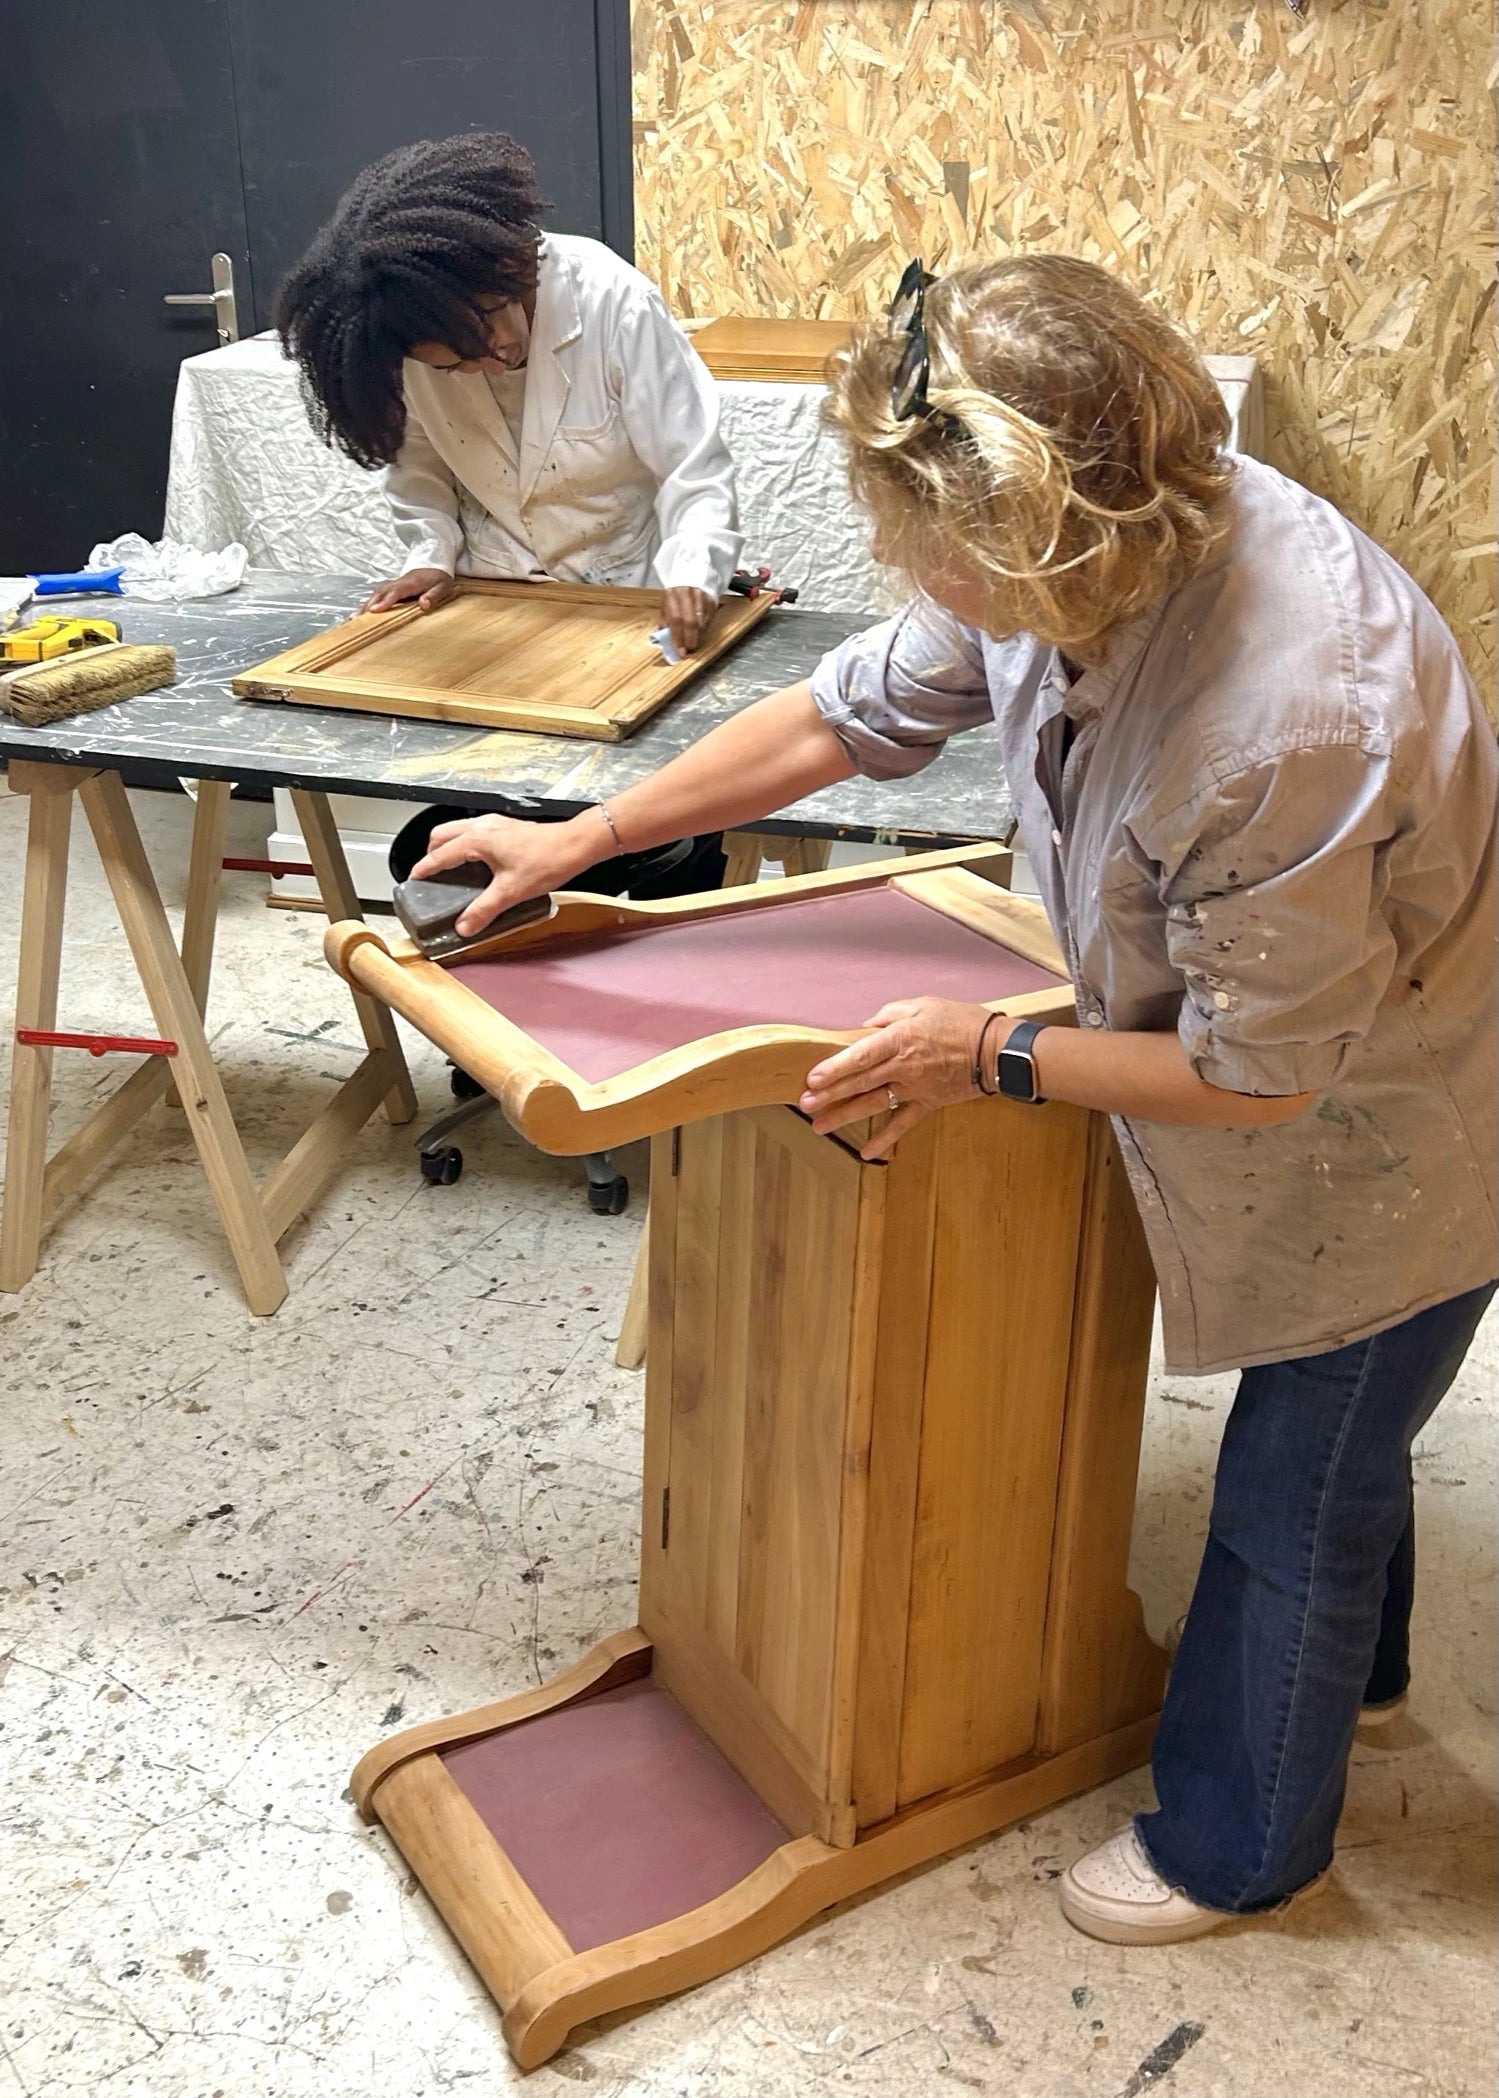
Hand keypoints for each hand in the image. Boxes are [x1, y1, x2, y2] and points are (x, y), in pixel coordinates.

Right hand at [362, 568, 456, 613]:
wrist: (435, 565)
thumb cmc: (439, 578)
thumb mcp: (443, 587)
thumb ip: (433, 596)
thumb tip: (423, 605)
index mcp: (411, 584)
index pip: (395, 592)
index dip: (385, 601)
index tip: (374, 611)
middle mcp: (398, 583)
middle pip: (381, 593)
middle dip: (369, 606)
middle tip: (358, 619)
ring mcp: (393, 585)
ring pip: (376, 594)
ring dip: (364, 606)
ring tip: (353, 619)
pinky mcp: (391, 589)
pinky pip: (377, 596)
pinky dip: (367, 604)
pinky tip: (358, 614)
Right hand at [411, 812, 597, 938]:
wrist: (575, 845)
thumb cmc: (548, 859)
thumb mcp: (510, 892)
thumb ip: (484, 910)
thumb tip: (464, 926)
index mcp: (477, 839)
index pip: (439, 855)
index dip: (424, 869)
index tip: (414, 879)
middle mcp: (482, 826)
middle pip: (442, 835)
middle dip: (432, 853)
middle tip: (430, 874)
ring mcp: (495, 823)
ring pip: (458, 829)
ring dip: (448, 846)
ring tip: (449, 867)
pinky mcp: (506, 827)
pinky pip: (475, 830)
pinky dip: (466, 843)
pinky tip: (476, 861)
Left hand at [660, 585, 715, 655]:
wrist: (692, 570)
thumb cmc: (676, 589)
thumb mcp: (665, 600)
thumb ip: (665, 618)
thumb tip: (664, 637)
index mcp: (672, 594)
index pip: (675, 620)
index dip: (678, 638)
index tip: (679, 651)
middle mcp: (687, 594)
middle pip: (690, 622)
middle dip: (689, 639)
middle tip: (688, 649)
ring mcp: (701, 596)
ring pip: (701, 622)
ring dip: (697, 636)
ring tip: (692, 642)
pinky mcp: (711, 599)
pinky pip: (709, 619)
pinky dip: (704, 629)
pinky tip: (699, 632)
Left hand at [800, 998, 1010, 1159]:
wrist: (997, 1051)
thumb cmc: (962, 1022)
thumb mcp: (923, 1005)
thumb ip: (890, 1014)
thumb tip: (866, 1026)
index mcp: (901, 1039)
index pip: (861, 1055)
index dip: (835, 1068)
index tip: (813, 1078)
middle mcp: (904, 1067)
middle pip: (860, 1082)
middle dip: (830, 1094)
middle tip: (805, 1105)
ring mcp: (915, 1088)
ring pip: (874, 1104)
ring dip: (845, 1116)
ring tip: (819, 1126)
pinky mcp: (927, 1103)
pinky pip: (903, 1124)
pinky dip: (885, 1139)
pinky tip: (866, 1153)